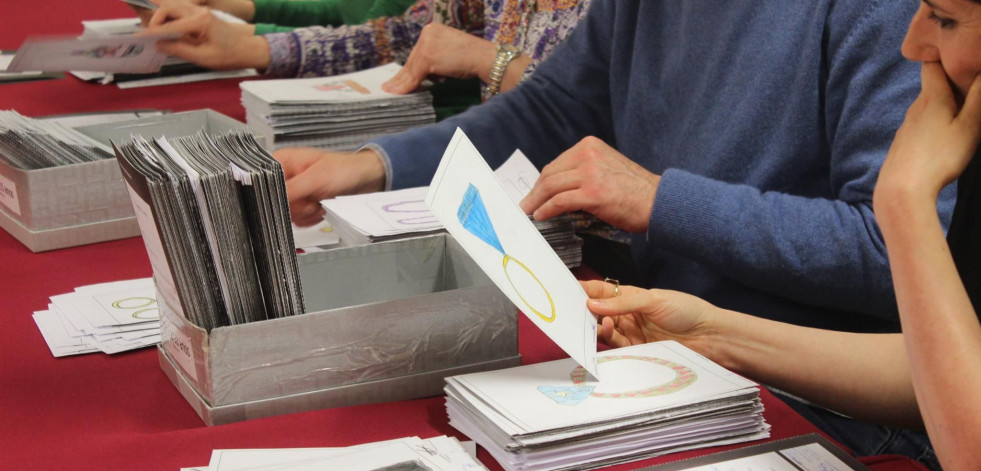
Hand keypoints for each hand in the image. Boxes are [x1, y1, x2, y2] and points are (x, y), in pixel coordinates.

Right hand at [142, 1, 265, 69]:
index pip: (171, 25)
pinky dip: (169, 17)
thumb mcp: (204, 58)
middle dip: (155, 19)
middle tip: (149, 35)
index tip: (141, 37)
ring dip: (161, 16)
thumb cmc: (230, 55)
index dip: (154, 32)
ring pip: (173, 6)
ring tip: (155, 32)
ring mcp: (200, 10)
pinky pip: (179, 10)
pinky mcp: (200, 13)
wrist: (247, 49)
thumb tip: (160, 45)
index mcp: (201, 21)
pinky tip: (165, 29)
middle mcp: (199, 12)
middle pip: (169, 8)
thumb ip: (180, 50)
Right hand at [274, 147, 386, 225]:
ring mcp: (294, 192)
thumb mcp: (316, 178)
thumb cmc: (344, 169)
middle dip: (297, 206)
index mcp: (282, 162)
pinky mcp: (303, 205)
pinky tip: (321, 208)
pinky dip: (311, 217)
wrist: (365, 180)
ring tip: (319, 201)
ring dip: (306, 212)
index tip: (291, 199)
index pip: (262, 184)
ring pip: (287, 213)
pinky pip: (298, 219)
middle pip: (275, 202)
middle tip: (312, 199)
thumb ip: (292, 189)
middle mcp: (285, 177)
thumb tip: (270, 200)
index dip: (274, 195)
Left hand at [382, 24, 495, 93]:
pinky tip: (398, 92)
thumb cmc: (472, 57)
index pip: (417, 52)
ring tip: (390, 92)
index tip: (399, 78)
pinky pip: (414, 75)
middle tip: (390, 87)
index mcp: (432, 29)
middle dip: (401, 76)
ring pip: (411, 68)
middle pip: (412, 60)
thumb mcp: (449, 53)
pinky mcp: (427, 57)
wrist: (484, 57)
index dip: (408, 68)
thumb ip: (435, 59)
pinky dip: (406, 86)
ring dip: (401, 83)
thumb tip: (418, 74)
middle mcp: (427, 33)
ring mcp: (427, 44)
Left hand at [519, 137, 659, 232]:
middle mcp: (588, 154)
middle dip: (535, 192)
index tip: (534, 193)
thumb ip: (583, 171)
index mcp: (590, 145)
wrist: (658, 201)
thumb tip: (556, 188)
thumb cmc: (634, 190)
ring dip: (536, 202)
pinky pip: (559, 201)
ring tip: (530, 212)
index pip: (556, 164)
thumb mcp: (606, 168)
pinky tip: (541, 216)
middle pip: (550, 174)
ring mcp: (590, 173)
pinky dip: (546, 209)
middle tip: (526, 205)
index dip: (542, 182)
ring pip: (551, 187)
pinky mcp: (592, 193)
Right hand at [581, 280, 716, 351]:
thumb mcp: (653, 299)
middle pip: (599, 312)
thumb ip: (622, 302)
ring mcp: (632, 332)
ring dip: (597, 326)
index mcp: (632, 296)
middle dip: (585, 311)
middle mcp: (629, 314)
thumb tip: (592, 303)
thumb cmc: (687, 311)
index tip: (566, 292)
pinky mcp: (636, 349)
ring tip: (599, 323)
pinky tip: (608, 331)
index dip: (584, 290)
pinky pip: (615, 345)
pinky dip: (608, 339)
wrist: (710, 337)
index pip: (602, 291)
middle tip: (572, 312)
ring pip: (604, 329)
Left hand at [875, 62, 980, 208]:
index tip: (961, 55)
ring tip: (961, 115)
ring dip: (942, 106)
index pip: (932, 65)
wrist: (901, 190)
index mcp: (931, 98)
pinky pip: (920, 127)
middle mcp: (914, 109)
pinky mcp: (902, 144)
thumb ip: (979, 99)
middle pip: (932, 87)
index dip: (945, 56)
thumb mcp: (968, 127)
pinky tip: (942, 139)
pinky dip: (932, 125)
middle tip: (972, 87)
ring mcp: (905, 127)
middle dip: (950, 84)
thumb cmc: (939, 158)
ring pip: (926, 108)